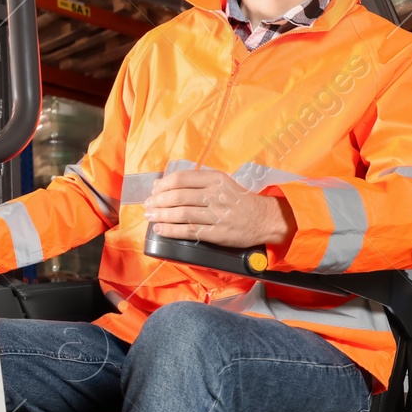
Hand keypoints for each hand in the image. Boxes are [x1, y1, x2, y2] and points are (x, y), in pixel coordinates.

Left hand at [143, 168, 294, 248]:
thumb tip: (164, 185)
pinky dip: (171, 230)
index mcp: (215, 179)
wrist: (263, 218)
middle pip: (178, 196)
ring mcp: (217, 215)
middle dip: (157, 201)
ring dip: (161, 216)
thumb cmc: (237, 199)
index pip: (181, 179)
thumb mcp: (221, 182)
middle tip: (148, 206)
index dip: (162, 185)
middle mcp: (215, 195)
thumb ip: (197, 182)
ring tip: (150, 217)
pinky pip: (189, 231)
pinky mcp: (218, 233)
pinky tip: (160, 230)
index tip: (153, 190)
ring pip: (181, 214)